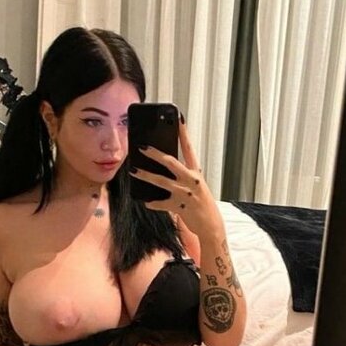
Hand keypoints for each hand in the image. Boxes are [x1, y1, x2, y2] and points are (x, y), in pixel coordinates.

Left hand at [131, 118, 222, 237]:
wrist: (211, 226)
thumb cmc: (201, 204)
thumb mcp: (196, 186)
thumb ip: (182, 176)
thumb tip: (164, 166)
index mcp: (196, 173)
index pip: (189, 149)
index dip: (183, 133)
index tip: (178, 119)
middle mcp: (192, 180)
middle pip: (171, 162)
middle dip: (155, 154)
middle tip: (142, 147)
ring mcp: (185, 194)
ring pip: (161, 181)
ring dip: (146, 176)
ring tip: (134, 171)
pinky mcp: (179, 207)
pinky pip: (161, 203)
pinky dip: (152, 202)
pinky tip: (146, 201)